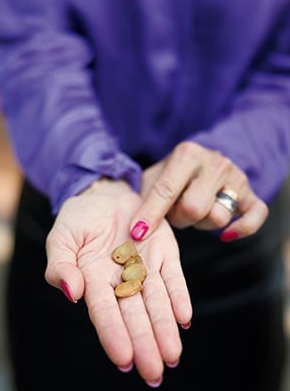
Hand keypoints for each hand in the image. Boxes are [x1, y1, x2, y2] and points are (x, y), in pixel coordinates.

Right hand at [44, 179, 191, 385]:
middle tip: (154, 374)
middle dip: (145, 344)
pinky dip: (179, 297)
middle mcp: (122, 280)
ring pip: (157, 302)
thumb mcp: (61, 239)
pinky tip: (184, 318)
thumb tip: (72, 293)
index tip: (124, 358)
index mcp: (94, 280)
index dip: (114, 334)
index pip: (105, 311)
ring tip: (172, 355)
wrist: (105, 194)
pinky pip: (174, 278)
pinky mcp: (165, 254)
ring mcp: (145, 268)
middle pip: (135, 315)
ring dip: (165, 328)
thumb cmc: (77, 219)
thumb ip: (61, 266)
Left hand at [130, 142, 267, 241]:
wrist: (204, 162)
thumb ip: (143, 199)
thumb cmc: (172, 175)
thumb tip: (135, 231)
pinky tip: (226, 236)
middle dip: (179, 218)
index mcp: (187, 154)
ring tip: (196, 211)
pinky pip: (256, 216)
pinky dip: (242, 228)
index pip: (166, 190)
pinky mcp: (251, 194)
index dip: (150, 214)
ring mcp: (236, 177)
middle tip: (176, 212)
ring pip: (218, 217)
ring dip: (202, 223)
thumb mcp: (153, 179)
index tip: (137, 232)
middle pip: (194, 208)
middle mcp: (215, 162)